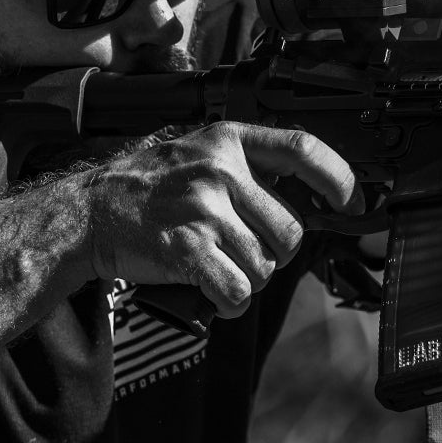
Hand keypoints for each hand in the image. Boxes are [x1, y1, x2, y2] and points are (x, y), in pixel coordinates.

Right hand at [85, 122, 363, 317]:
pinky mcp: (187, 248)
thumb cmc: (149, 185)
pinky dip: (231, 301)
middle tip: (244, 249)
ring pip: (265, 265)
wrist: (91, 210)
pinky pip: (238, 289)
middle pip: (290, 230)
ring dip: (248, 277)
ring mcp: (203, 209)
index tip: (351, 201)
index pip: (301, 149)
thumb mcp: (199, 153)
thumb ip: (249, 168)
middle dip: (274, 252)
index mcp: (228, 141)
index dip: (337, 178)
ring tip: (218, 265)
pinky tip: (215, 293)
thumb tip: (311, 202)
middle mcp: (220, 170)